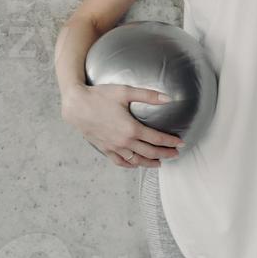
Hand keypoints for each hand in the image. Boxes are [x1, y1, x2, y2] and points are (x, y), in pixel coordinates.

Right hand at [61, 82, 184, 167]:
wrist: (76, 105)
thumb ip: (148, 95)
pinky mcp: (104, 148)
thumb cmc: (100, 96)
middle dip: (165, 154)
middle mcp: (124, 142)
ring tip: (160, 163)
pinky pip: (120, 162)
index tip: (180, 143)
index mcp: (131, 129)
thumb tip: (169, 98)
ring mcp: (114, 147)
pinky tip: (136, 164)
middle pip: (150, 152)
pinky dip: (131, 165)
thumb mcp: (125, 92)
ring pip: (136, 160)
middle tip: (175, 154)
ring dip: (150, 163)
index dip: (170, 141)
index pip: (157, 139)